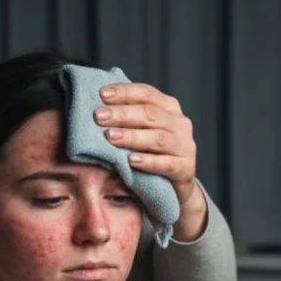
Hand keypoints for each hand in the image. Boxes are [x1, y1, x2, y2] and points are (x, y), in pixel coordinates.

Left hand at [95, 83, 207, 241]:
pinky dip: (149, 162)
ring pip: (158, 138)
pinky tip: (131, 161)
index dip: (124, 92)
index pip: (146, 93)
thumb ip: (126, 117)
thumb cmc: (152, 153)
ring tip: (110, 137)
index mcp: (169, 108)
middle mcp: (180, 124)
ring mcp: (185, 146)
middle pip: (150, 114)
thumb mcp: (142, 131)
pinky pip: (167, 164)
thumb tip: (95, 105)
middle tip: (98, 116)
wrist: (176, 188)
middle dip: (122, 114)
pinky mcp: (185, 169)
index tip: (101, 94)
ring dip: (132, 136)